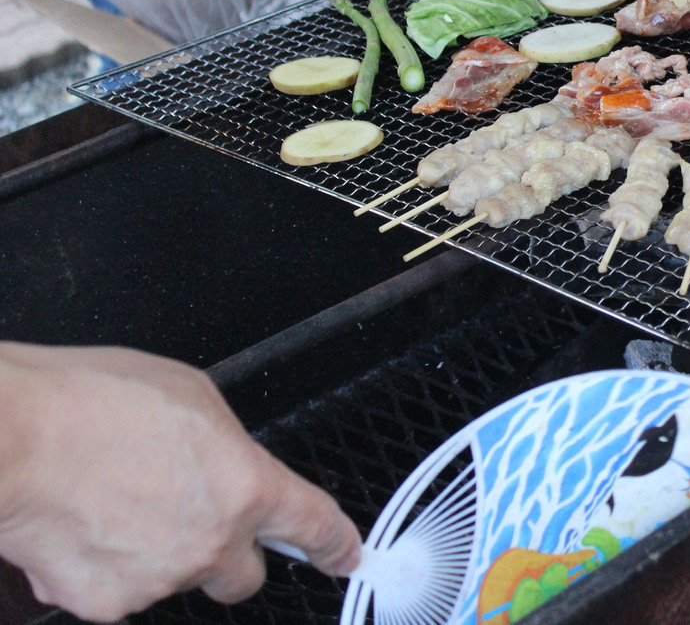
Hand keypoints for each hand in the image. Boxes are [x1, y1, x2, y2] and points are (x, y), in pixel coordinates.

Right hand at [0, 344, 360, 622]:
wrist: (12, 440)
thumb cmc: (89, 403)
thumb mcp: (190, 395)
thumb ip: (223, 442)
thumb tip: (222, 459)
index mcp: (246, 486)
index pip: (313, 525)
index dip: (335, 544)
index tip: (345, 555)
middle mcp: (210, 542)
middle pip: (244, 576)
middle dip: (230, 554)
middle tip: (192, 520)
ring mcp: (158, 579)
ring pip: (174, 577)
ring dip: (158, 550)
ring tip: (113, 498)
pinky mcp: (104, 604)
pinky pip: (118, 590)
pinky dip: (106, 566)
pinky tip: (84, 523)